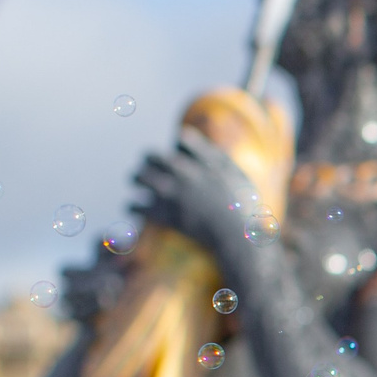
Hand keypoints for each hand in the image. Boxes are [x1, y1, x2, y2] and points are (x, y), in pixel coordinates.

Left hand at [131, 134, 268, 260]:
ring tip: (135, 181)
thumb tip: (211, 148)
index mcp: (204, 162)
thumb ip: (222, 160)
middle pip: (154, 156)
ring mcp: (173, 193)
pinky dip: (133, 206)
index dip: (179, 143)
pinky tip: (132, 207)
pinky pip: (136, 205)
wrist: (236, 236)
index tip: (177, 150)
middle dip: (148, 159)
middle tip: (147, 165)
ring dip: (135, 178)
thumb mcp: (240, 178)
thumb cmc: (244, 210)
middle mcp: (186, 173)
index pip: (184, 140)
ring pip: (139, 176)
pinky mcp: (164, 213)